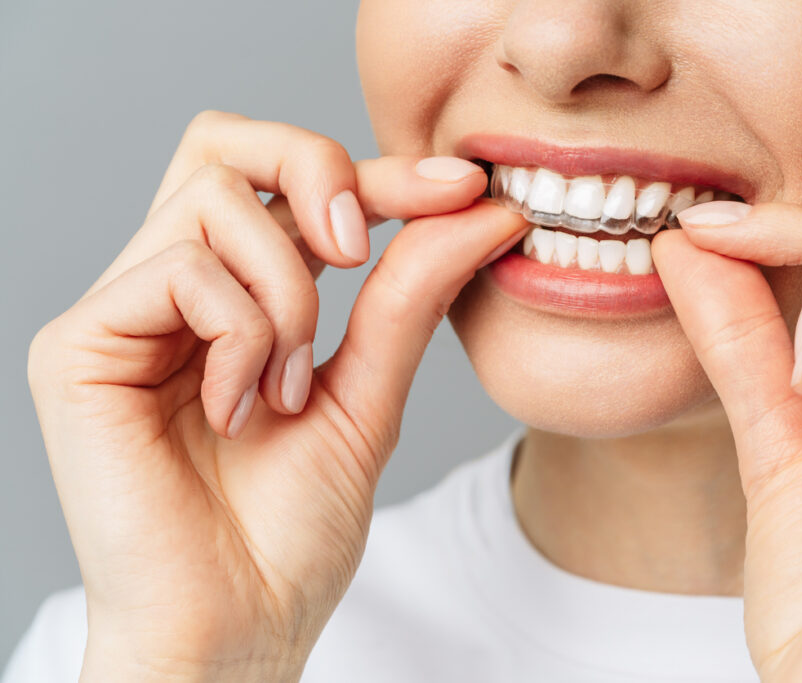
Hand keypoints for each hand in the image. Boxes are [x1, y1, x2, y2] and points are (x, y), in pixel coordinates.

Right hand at [27, 111, 526, 681]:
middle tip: (360, 250)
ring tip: (290, 384)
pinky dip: (243, 333)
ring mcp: (121, 314)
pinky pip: (182, 271)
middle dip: (318, 169)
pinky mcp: (79, 346)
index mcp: (231, 299)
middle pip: (227, 143)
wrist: (239, 629)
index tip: (461, 189)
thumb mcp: (370, 394)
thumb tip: (476, 209)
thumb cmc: (291, 531)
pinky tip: (242, 407)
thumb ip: (410, 297)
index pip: (289, 183)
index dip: (376, 171)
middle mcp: (169, 292)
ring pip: (216, 198)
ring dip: (289, 290)